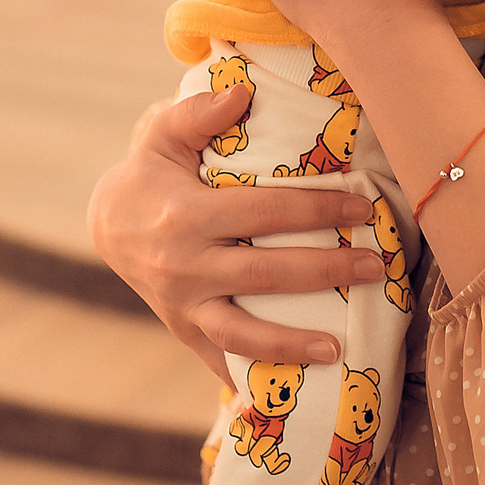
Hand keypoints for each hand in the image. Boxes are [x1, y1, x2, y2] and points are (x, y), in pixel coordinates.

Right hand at [86, 81, 381, 383]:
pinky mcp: (183, 331)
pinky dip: (255, 379)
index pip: (263, 213)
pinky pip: (221, 361)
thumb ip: (199, 111)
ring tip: (340, 350)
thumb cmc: (151, 171)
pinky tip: (297, 392)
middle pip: (265, 276)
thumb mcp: (163, 133)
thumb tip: (242, 93)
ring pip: (241, 335)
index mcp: (185, 215)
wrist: (107, 224)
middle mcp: (183, 266)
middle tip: (377, 268)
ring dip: (293, 345)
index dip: (316, 208)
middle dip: (326, 272)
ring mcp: (182, 306)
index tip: (363, 205)